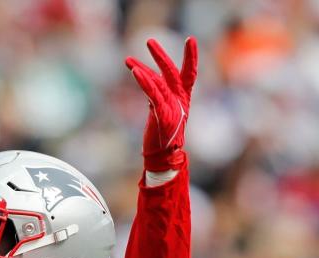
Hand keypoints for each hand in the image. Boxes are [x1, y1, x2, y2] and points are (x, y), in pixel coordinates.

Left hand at [126, 37, 196, 171]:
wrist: (164, 157)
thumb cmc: (162, 136)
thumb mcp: (160, 110)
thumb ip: (156, 94)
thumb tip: (147, 81)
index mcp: (182, 99)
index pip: (189, 73)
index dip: (191, 57)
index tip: (191, 39)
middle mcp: (179, 100)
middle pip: (172, 72)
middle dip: (160, 55)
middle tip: (149, 40)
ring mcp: (172, 107)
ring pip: (158, 82)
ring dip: (141, 69)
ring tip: (127, 60)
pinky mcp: (162, 114)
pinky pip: (153, 94)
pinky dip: (144, 82)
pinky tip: (135, 71)